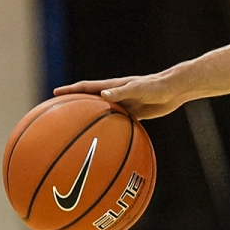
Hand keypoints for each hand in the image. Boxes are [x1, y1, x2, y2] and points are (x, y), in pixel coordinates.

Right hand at [54, 72, 189, 119]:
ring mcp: (123, 104)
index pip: (86, 87)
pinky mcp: (134, 113)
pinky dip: (108, 130)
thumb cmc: (156, 86)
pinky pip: (116, 123)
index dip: (70, 90)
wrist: (175, 89)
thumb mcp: (138, 88)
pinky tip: (105, 143)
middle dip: (75, 105)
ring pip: (102, 113)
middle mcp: (115, 95)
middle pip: (90, 100)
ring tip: (77, 131)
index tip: (54, 94)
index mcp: (112, 87)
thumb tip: (102, 95)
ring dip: (90, 119)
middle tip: (59, 114)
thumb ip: (121, 92)